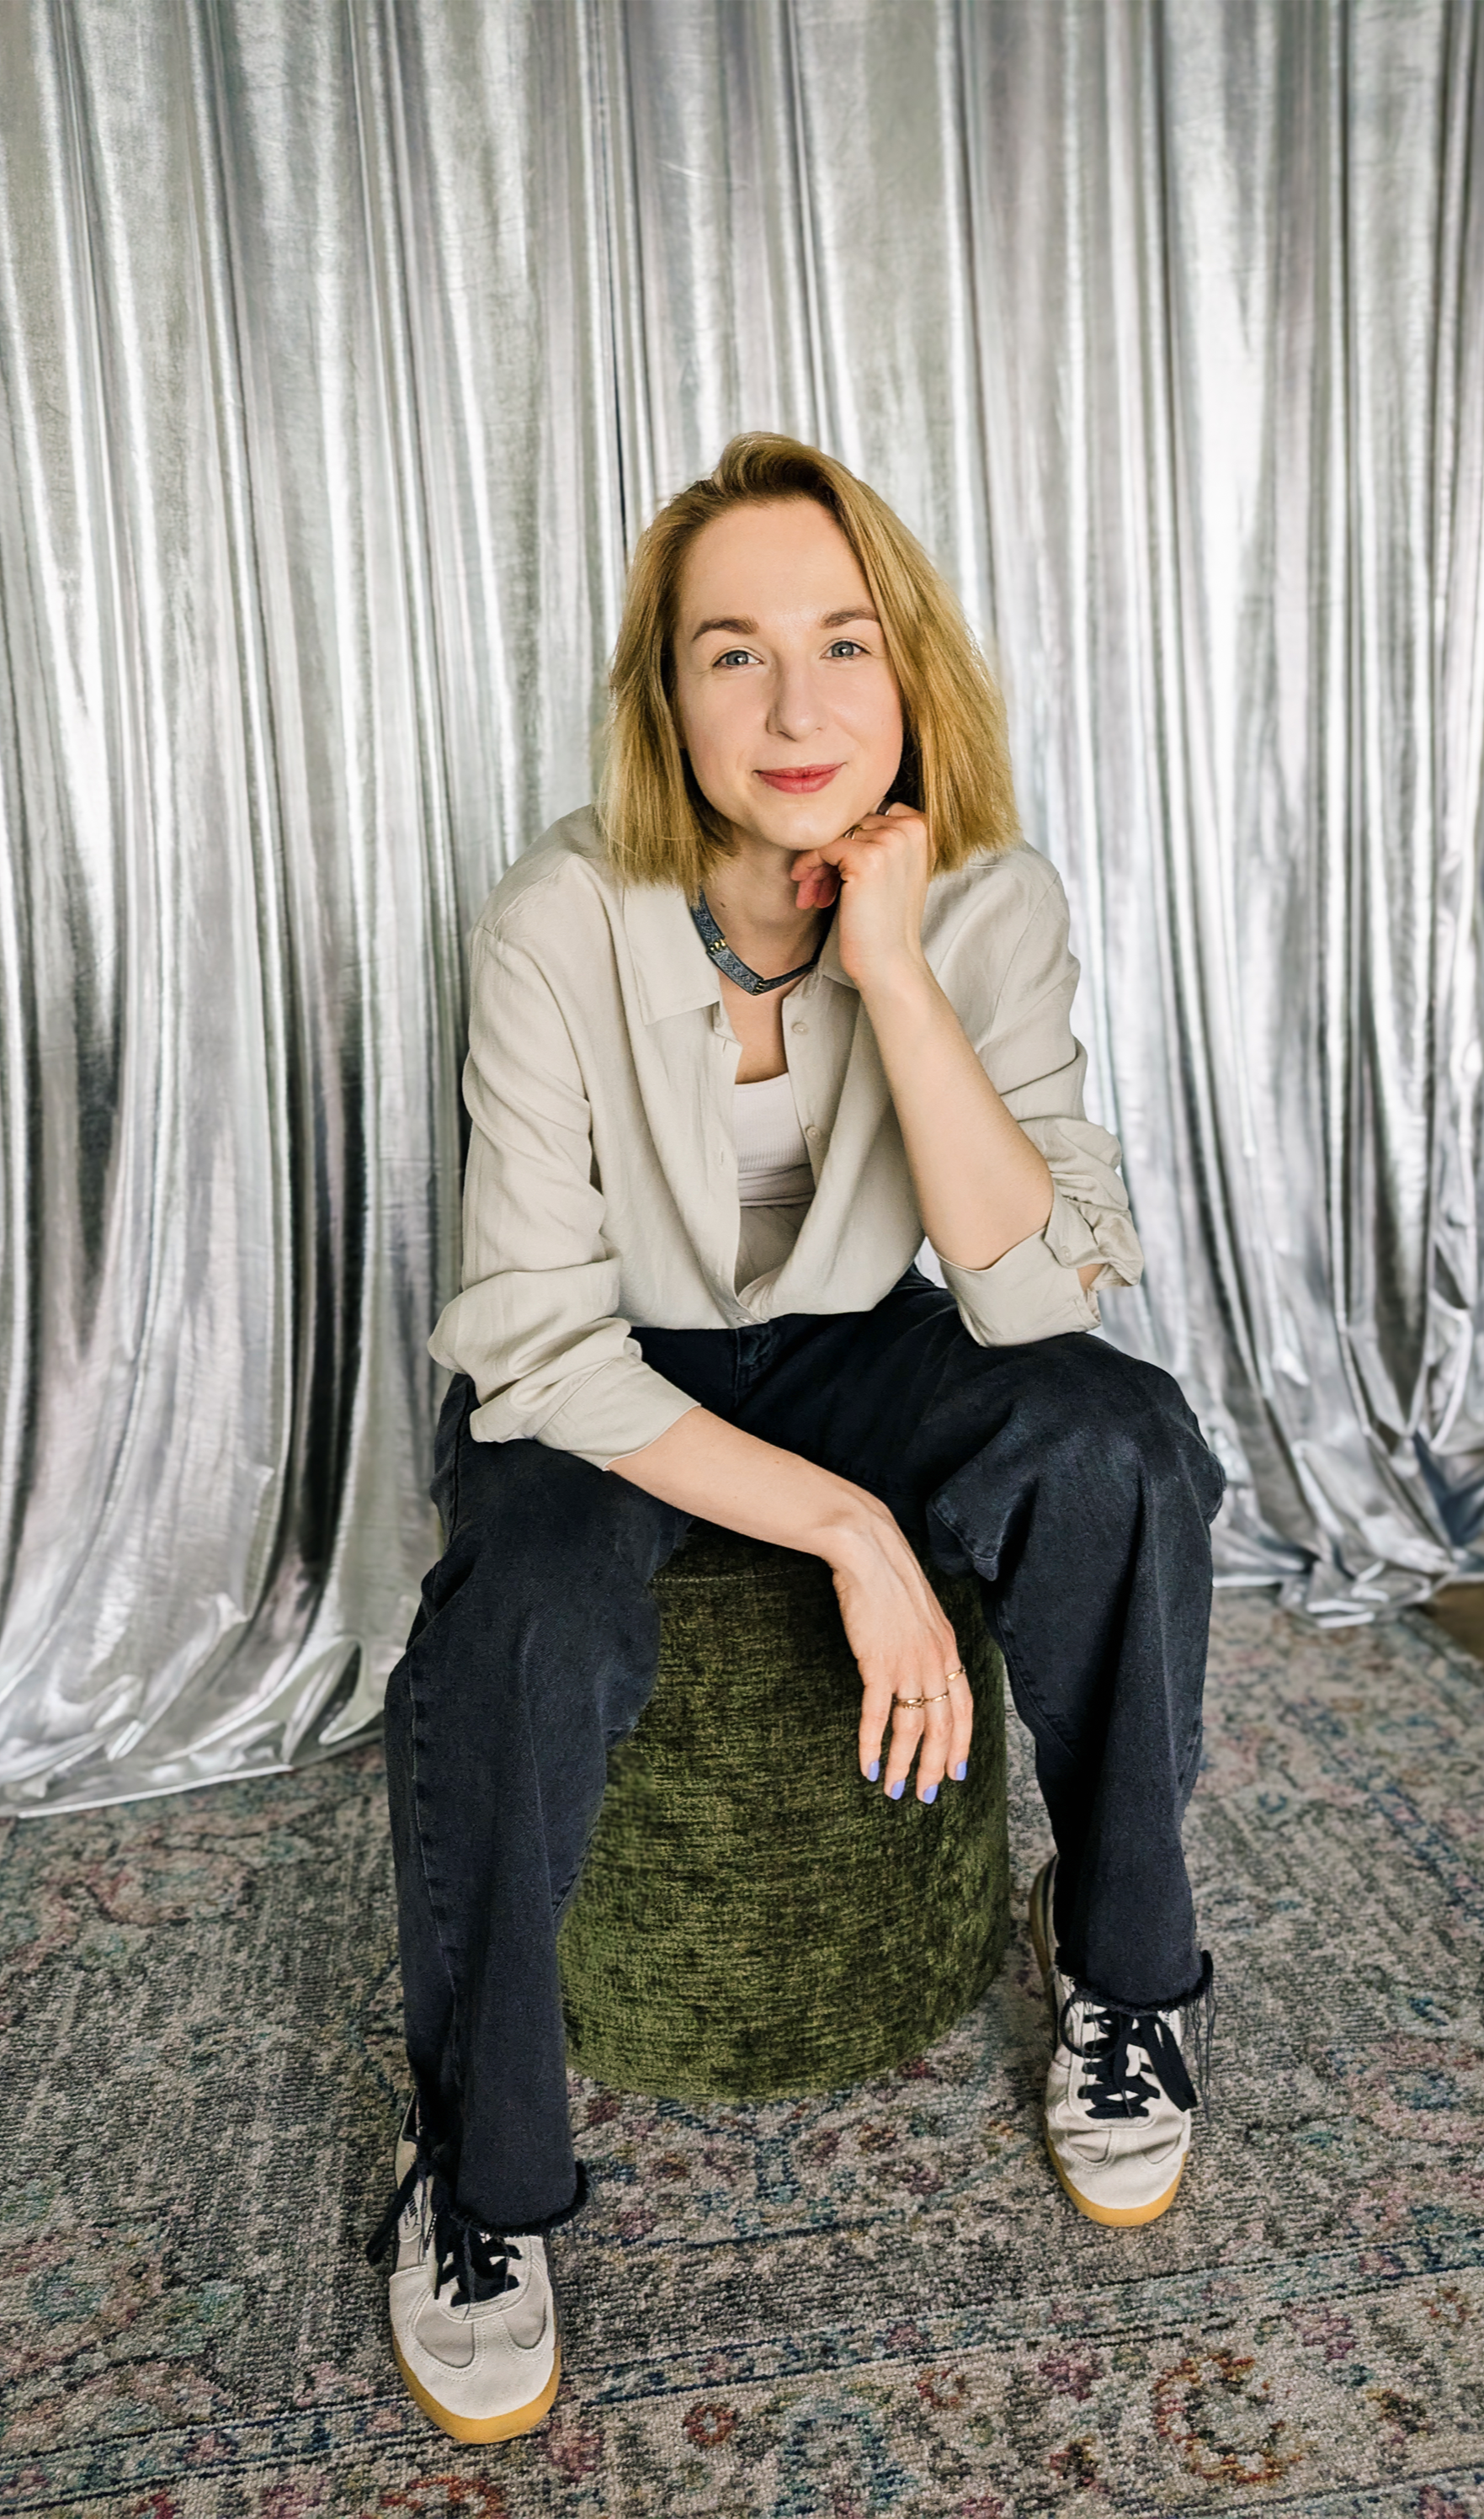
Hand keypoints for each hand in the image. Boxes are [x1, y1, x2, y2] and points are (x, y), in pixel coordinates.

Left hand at [790, 802, 931, 989]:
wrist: (889, 962)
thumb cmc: (885, 921)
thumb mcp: (891, 868)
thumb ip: (877, 836)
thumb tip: (832, 812)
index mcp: (924, 825)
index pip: (869, 810)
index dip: (848, 838)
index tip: (834, 868)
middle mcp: (912, 827)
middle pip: (851, 821)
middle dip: (829, 853)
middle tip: (817, 885)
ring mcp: (891, 841)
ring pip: (834, 834)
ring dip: (816, 864)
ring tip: (812, 892)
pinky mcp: (867, 859)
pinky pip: (823, 848)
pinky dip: (809, 867)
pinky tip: (808, 892)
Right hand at [826, 1512, 974, 1800]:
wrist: (869, 1551)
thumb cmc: (888, 1577)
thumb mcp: (920, 1612)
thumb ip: (924, 1641)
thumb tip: (916, 1663)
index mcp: (948, 1648)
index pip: (964, 1707)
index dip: (962, 1743)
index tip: (958, 1772)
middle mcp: (934, 1661)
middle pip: (943, 1727)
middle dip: (934, 1766)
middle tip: (925, 1796)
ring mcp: (908, 1663)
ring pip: (912, 1727)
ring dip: (903, 1763)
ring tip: (893, 1789)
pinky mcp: (878, 1663)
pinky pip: (878, 1715)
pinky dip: (872, 1744)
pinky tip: (867, 1764)